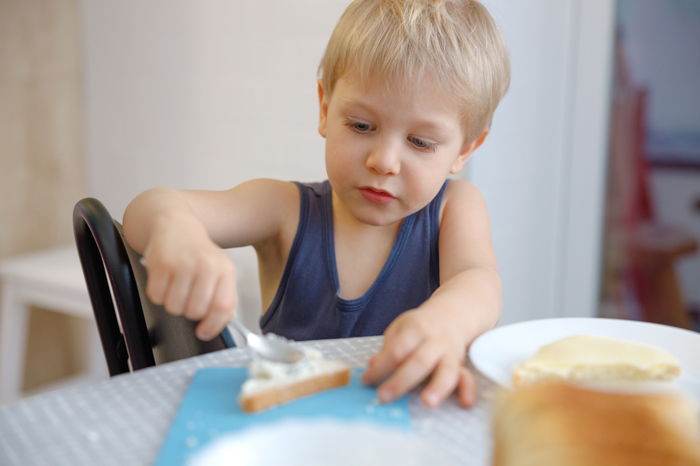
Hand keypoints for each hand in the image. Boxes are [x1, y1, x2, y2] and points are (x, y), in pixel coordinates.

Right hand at [142, 218, 236, 340]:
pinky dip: (158, 294)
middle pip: (195, 311)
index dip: (213, 325)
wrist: (175, 226)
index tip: (204, 331)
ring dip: (173, 303)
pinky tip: (165, 280)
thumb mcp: (220, 269)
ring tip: (177, 286)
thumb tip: (225, 320)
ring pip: (174, 307)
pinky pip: (156, 296)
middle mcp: (205, 265)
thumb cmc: (198, 252)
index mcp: (225, 269)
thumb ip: (225, 295)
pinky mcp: (160, 264)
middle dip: (189, 311)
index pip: (222, 307)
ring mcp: (182, 264)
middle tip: (188, 297)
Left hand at [361, 307, 476, 407]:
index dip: (380, 367)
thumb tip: (372, 366)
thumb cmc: (419, 326)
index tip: (367, 381)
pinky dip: (468, 390)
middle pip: (419, 361)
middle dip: (401, 381)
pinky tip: (466, 403)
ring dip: (438, 387)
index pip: (396, 350)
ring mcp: (450, 353)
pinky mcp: (461, 365)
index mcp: (415, 328)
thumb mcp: (399, 329)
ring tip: (427, 402)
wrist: (451, 315)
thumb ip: (387, 348)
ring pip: (447, 370)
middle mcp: (435, 340)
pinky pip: (467, 377)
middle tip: (384, 396)